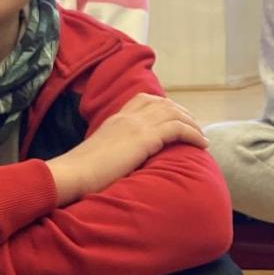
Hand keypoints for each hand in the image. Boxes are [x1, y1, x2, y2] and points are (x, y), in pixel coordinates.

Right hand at [49, 93, 207, 204]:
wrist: (72, 174)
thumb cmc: (79, 174)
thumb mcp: (98, 156)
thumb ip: (111, 152)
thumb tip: (120, 162)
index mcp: (114, 119)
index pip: (142, 100)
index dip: (162, 105)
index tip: (174, 115)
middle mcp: (127, 117)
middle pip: (163, 103)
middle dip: (182, 112)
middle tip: (194, 125)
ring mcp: (136, 125)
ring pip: (174, 113)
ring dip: (192, 124)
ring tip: (202, 137)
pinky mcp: (145, 137)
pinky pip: (178, 129)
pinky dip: (193, 134)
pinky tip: (201, 144)